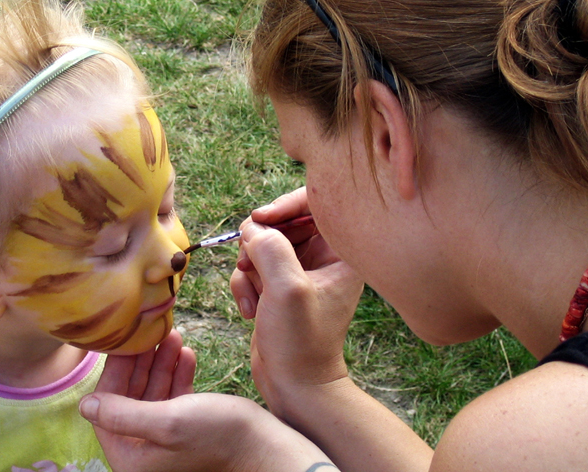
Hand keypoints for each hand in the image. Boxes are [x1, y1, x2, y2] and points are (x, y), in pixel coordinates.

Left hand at [78, 330, 331, 471]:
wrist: (265, 446)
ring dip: (161, 362)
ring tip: (173, 335)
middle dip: (141, 362)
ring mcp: (166, 440)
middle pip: (129, 396)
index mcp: (132, 456)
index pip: (108, 405)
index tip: (127, 339)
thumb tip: (85, 405)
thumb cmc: (219, 435)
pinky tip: (186, 352)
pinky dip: (177, 374)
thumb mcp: (166, 421)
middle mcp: (145, 451)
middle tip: (151, 332)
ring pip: (153, 392)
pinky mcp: (186, 429)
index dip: (116, 370)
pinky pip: (173, 397)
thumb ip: (123, 414)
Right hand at [230, 188, 363, 414]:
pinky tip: (251, 310)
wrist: (294, 386)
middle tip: (248, 261)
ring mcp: (300, 271)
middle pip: (282, 221)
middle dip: (260, 241)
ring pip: (261, 244)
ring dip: (248, 266)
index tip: (261, 219)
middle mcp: (324, 257)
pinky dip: (244, 284)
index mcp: (343, 252)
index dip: (284, 204)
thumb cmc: (301, 342)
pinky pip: (252, 266)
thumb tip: (253, 228)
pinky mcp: (279, 285)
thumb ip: (271, 248)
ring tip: (253, 295)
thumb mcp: (287, 289)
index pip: (316, 203)